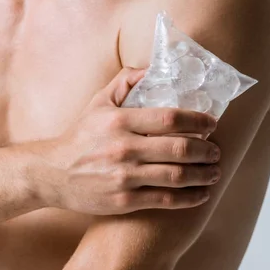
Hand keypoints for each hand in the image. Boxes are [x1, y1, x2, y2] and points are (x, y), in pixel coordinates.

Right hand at [33, 67, 220, 214]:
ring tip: (215, 171)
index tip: (213, 124)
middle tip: (217, 151)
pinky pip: (165, 200)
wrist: (51, 173)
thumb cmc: (80, 136)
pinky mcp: (124, 201)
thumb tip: (153, 68)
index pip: (170, 118)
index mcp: (119, 120)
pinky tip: (201, 194)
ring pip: (177, 176)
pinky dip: (189, 198)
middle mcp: (123, 148)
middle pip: (180, 148)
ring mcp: (124, 176)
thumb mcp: (98, 103)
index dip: (198, 120)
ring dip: (204, 174)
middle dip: (207, 150)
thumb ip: (125, 82)